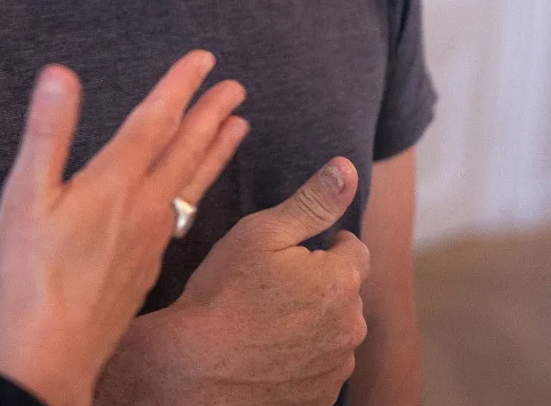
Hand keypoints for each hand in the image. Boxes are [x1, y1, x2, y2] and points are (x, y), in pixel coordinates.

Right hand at [0, 52, 248, 405]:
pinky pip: (187, 213)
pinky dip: (201, 188)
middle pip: (185, 150)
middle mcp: (142, 209)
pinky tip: (195, 193)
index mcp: (113, 184)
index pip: (154, 121)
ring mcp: (151, 241)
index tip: (203, 60)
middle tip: (235, 87)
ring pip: (194, 183)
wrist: (51, 353)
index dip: (179, 86)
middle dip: (209, 113)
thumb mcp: (25, 196)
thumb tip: (61, 75)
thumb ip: (47, 132)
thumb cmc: (29, 276)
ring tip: (240, 128)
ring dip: (217, 151)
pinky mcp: (149, 268)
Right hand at [133, 158, 370, 405]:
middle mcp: (350, 328)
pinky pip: (320, 367)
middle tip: (272, 284)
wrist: (196, 370)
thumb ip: (311, 202)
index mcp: (340, 281)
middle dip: (320, 284)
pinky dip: (301, 357)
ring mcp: (336, 368)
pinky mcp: (320, 397)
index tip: (293, 250)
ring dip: (313, 323)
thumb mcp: (262, 233)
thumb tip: (347, 167)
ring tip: (265, 320)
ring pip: (334, 332)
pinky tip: (266, 350)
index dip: (325, 243)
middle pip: (346, 293)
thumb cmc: (223, 295)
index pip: (355, 249)